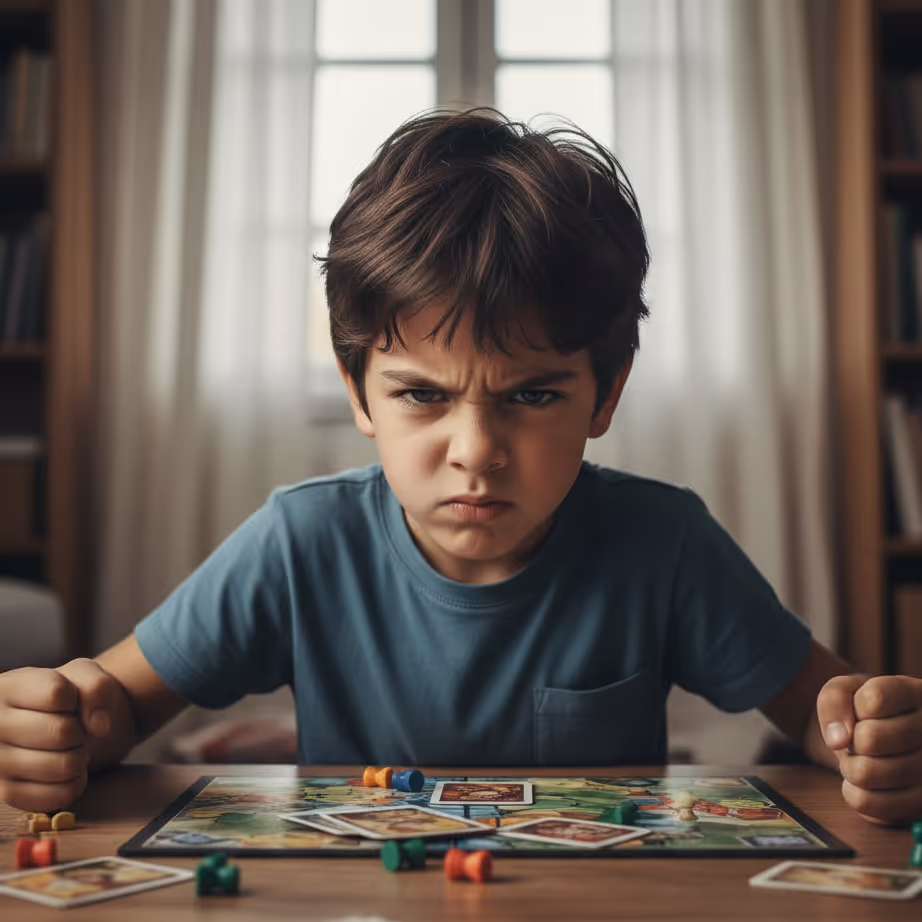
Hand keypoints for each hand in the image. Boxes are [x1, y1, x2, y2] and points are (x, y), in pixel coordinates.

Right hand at [0, 659, 120, 811]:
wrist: (56, 723)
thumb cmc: (68, 695)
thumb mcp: (84, 674)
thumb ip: (97, 687)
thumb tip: (98, 726)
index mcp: (5, 688)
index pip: (56, 693)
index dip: (77, 698)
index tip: (69, 701)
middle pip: (61, 732)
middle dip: (80, 730)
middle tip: (74, 729)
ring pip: (64, 766)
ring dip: (80, 756)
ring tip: (70, 747)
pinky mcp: (9, 793)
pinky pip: (61, 794)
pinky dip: (76, 782)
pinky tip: (66, 768)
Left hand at [818, 674, 921, 824]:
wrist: (880, 742)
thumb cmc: (863, 711)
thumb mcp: (846, 690)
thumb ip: (835, 699)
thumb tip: (838, 739)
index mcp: (917, 694)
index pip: (874, 700)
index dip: (854, 707)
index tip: (862, 710)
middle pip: (869, 739)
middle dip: (851, 740)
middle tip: (859, 741)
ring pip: (866, 774)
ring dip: (850, 767)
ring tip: (863, 760)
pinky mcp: (919, 806)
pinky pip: (867, 804)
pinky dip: (853, 793)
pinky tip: (867, 783)